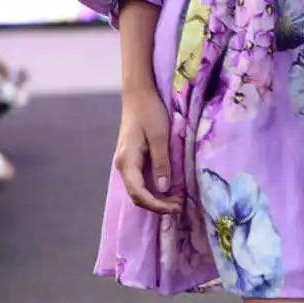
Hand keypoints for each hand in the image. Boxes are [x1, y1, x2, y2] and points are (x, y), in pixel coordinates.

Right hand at [115, 89, 182, 214]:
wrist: (139, 94)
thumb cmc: (149, 111)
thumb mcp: (160, 137)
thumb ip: (161, 163)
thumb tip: (163, 188)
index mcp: (127, 161)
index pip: (139, 193)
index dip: (156, 205)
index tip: (175, 208)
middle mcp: (123, 165)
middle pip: (137, 195)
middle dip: (158, 205)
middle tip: (180, 205)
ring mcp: (126, 163)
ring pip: (139, 189)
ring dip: (157, 198)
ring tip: (178, 199)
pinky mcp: (133, 159)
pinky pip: (141, 181)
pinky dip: (155, 189)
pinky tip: (170, 188)